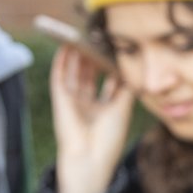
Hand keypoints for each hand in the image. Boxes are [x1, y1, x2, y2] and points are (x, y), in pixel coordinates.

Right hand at [49, 42, 134, 192]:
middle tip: (99, 35)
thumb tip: (134, 66)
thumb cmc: (109, 138)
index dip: (113, 65)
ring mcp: (73, 102)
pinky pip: (59, 76)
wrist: (89, 158)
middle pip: (91, 74)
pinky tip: (66, 45)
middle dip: (95, 56)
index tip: (119, 48)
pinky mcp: (60, 99)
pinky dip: (62, 61)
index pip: (109, 82)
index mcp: (105, 110)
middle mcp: (88, 104)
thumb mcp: (123, 108)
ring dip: (78, 54)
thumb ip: (127, 86)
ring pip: (76, 72)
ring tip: (84, 34)